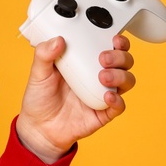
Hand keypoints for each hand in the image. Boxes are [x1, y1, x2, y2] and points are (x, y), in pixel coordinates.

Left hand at [15, 34, 134, 162]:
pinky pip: (119, 106)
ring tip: (103, 76)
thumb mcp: (38, 73)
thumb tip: (57, 39)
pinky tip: (107, 96)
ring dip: (120, 75)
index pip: (110, 46)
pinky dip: (118, 100)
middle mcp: (98, 75)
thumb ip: (44, 54)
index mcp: (85, 62)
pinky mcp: (103, 113)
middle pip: (124, 61)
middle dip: (120, 56)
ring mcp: (102, 94)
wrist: (39, 127)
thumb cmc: (40, 97)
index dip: (118, 41)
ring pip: (127, 81)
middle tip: (103, 58)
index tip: (114, 38)